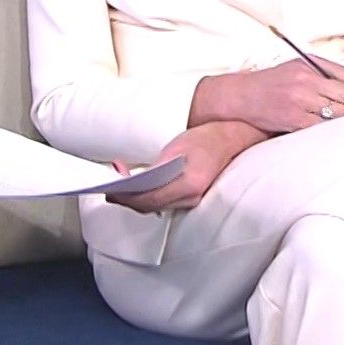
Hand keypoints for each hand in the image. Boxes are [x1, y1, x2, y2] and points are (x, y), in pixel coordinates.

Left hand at [106, 123, 258, 213]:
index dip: (127, 198)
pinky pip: (165, 202)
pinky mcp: (192, 197)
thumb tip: (134, 181)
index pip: (149, 200)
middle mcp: (192, 197)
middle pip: (150, 206)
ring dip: (137, 199)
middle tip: (110, 190)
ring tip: (121, 188)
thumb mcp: (178, 146)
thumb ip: (158, 165)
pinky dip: (149, 197)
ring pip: (157, 206)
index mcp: (189, 184)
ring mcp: (193, 200)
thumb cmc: (206, 138)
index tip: (110, 192)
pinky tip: (140, 188)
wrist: (233, 138)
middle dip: (128, 199)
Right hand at [199, 55, 343, 134]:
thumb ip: (320, 75)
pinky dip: (337, 133)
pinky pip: (322, 127)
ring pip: (338, 112)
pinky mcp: (292, 117)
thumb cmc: (267, 86)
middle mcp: (306, 79)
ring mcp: (299, 98)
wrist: (236, 97)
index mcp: (309, 64)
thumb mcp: (294, 70)